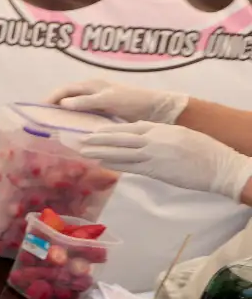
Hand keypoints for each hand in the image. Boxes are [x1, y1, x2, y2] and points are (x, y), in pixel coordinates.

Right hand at [46, 78, 186, 123]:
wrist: (156, 108)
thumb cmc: (133, 101)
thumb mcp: (108, 100)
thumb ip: (86, 101)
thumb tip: (63, 104)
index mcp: (91, 85)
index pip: (63, 90)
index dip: (50, 99)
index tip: (39, 111)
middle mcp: (91, 91)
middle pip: (66, 98)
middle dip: (54, 107)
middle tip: (44, 121)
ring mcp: (97, 102)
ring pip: (73, 107)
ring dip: (64, 115)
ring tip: (55, 127)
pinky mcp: (102, 111)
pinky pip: (83, 114)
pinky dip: (75, 120)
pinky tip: (73, 130)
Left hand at [78, 122, 251, 198]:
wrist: (218, 166)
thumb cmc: (203, 149)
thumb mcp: (180, 134)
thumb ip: (159, 134)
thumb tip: (142, 136)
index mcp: (159, 129)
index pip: (127, 128)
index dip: (108, 130)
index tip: (93, 130)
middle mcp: (153, 140)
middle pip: (119, 138)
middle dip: (97, 139)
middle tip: (79, 139)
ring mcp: (153, 156)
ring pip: (120, 153)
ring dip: (100, 152)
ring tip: (83, 152)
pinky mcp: (156, 171)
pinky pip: (130, 167)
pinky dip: (115, 165)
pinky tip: (103, 164)